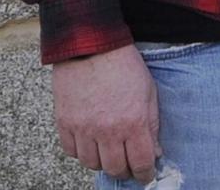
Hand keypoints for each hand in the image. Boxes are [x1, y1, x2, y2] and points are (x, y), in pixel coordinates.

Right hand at [53, 45, 161, 182]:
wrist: (92, 44)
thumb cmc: (124, 65)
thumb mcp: (148, 92)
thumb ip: (152, 125)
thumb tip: (154, 153)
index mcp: (133, 122)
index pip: (141, 163)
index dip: (145, 174)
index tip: (145, 174)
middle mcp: (108, 130)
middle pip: (116, 169)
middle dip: (125, 170)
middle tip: (127, 163)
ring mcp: (84, 128)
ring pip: (92, 164)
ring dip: (102, 161)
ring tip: (107, 150)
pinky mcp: (65, 122)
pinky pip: (71, 151)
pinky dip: (81, 151)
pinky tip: (89, 141)